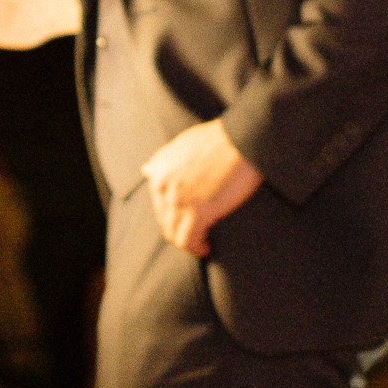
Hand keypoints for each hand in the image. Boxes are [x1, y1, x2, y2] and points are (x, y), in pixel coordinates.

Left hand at [140, 119, 262, 257]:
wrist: (240, 138)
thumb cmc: (219, 138)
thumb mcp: (182, 143)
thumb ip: (163, 158)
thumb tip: (146, 169)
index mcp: (158, 168)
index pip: (157, 200)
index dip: (170, 212)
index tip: (184, 217)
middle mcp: (162, 185)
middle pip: (164, 218)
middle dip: (177, 228)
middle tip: (193, 233)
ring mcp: (178, 200)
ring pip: (173, 232)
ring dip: (186, 242)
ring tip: (199, 244)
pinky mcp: (198, 212)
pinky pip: (188, 240)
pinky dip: (195, 248)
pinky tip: (205, 248)